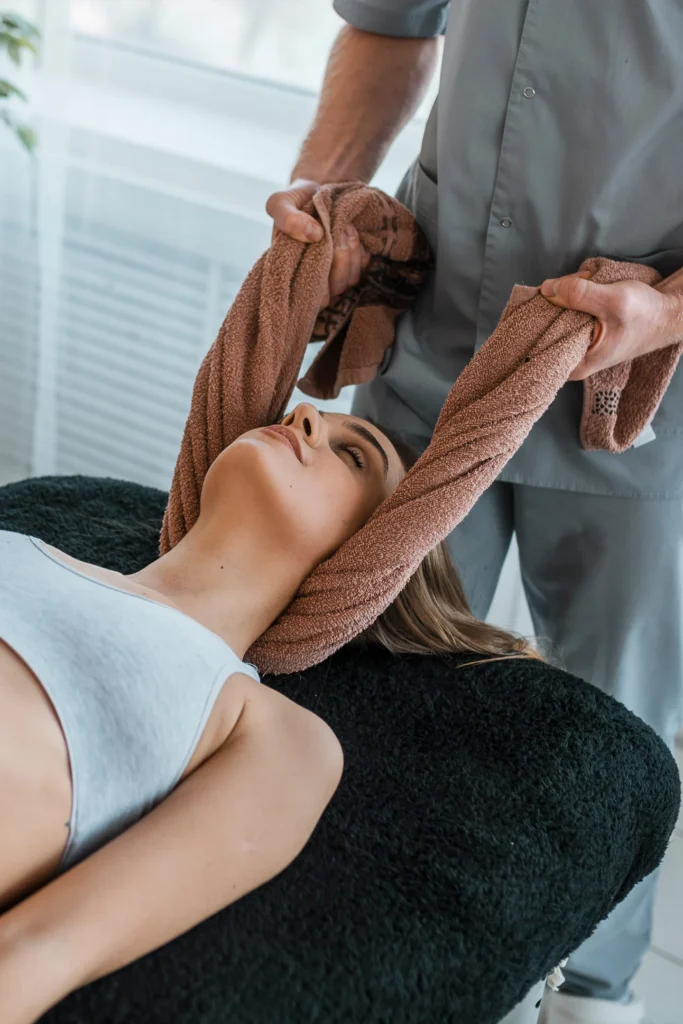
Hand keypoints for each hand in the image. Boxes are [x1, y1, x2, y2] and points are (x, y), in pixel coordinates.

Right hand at [265, 178, 369, 312]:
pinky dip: (360, 248)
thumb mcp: (281, 202)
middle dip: (340, 256)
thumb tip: (315, 235)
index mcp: (292, 273)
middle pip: (334, 290)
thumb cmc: (296, 201)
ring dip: (351, 249)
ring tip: (343, 226)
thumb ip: (287, 218)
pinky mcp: (351, 268)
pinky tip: (351, 232)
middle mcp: (312, 281)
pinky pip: (363, 269)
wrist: (318, 191)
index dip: (320, 270)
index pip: (311, 295)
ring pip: (350, 281)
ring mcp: (332, 277)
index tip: (320, 234)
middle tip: (336, 227)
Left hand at [539, 267, 682, 379]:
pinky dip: (573, 295)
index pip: (538, 347)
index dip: (538, 319)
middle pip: (544, 328)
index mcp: (575, 365)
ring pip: (555, 316)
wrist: (666, 313)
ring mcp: (576, 345)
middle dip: (556, 300)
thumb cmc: (644, 314)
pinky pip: (566, 311)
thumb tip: (547, 288)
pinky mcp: (581, 331)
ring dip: (567, 293)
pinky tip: (588, 285)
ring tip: (587, 281)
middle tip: (576, 282)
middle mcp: (572, 359)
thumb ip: (579, 295)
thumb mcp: (612, 301)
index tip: (546, 297)